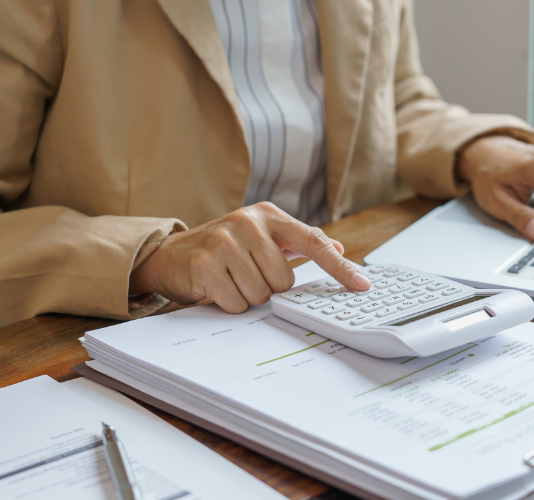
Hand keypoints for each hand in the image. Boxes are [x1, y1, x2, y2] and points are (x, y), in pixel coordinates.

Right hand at [129, 202, 370, 311]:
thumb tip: (338, 247)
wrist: (170, 255)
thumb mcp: (261, 238)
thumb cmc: (223, 249)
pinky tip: (216, 287)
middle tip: (246, 276)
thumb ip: (298, 243)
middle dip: (267, 287)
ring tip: (229, 280)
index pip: (313, 241)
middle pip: (284, 280)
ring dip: (246, 296)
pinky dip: (229, 303)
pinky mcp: (206, 263)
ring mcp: (225, 241)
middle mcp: (248, 222)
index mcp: (268, 215)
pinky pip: (237, 302)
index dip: (339, 266)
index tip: (362, 285)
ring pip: (261, 294)